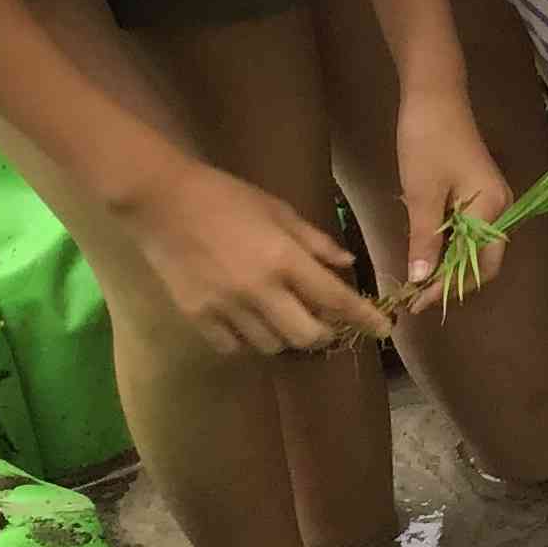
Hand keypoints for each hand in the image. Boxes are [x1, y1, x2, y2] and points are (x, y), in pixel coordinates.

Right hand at [121, 163, 387, 355]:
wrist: (163, 202)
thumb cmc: (228, 199)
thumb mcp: (280, 212)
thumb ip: (316, 242)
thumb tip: (348, 264)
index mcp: (284, 260)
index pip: (337, 300)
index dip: (365, 319)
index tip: (384, 330)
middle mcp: (258, 291)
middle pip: (307, 336)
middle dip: (327, 335)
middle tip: (330, 324)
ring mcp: (225, 308)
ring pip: (272, 346)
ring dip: (289, 338)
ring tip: (289, 319)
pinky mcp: (197, 317)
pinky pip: (234, 347)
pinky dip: (250, 341)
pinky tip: (252, 324)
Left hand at [393, 80, 510, 296]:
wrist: (434, 97)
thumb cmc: (428, 142)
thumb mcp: (422, 194)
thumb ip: (425, 239)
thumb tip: (422, 279)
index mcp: (492, 209)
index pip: (479, 266)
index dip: (449, 288)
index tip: (417, 303)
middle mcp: (500, 207)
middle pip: (483, 260)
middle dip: (452, 282)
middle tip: (417, 297)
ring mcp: (492, 199)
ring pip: (476, 246)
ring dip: (450, 265)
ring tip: (419, 280)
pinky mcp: (479, 192)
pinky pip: (470, 230)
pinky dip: (451, 246)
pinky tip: (428, 252)